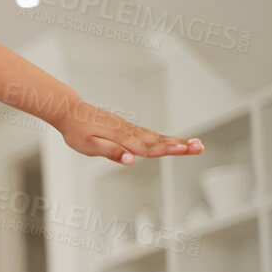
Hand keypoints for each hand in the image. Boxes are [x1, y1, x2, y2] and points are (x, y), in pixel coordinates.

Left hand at [56, 102, 203, 164]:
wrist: (69, 111)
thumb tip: (131, 160)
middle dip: (180, 145)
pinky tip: (169, 141)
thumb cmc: (76, 131)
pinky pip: (148, 133)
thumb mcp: (89, 146)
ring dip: (176, 141)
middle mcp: (129, 131)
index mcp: (123, 138)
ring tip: (194, 144)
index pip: (149, 147)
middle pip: (158, 141)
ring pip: (156, 136)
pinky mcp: (125, 127)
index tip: (186, 150)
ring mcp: (128, 128)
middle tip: (201, 147)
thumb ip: (111, 152)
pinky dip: (162, 138)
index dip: (169, 150)